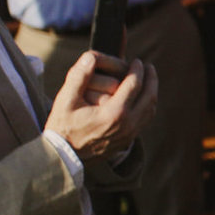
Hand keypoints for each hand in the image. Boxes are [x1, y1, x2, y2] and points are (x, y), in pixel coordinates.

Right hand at [44, 49, 153, 164]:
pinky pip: (144, 120)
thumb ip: (79, 76)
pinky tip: (141, 99)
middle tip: (148, 67)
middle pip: (149, 96)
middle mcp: (127, 124)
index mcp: (114, 113)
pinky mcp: (127, 141)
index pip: (134, 84)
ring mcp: (129, 134)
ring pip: (150, 110)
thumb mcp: (65, 100)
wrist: (63, 157)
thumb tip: (90, 56)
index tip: (137, 61)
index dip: (137, 70)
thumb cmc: (62, 127)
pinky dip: (147, 106)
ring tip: (148, 81)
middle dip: (151, 79)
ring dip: (151, 92)